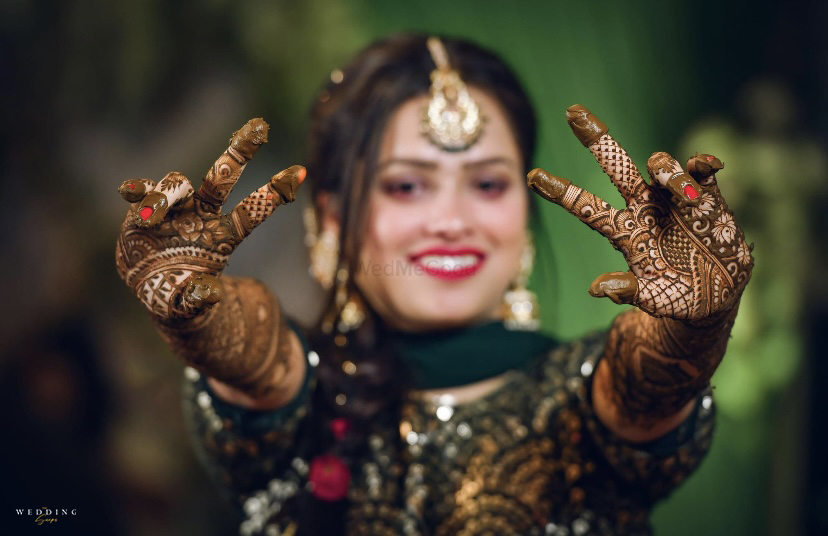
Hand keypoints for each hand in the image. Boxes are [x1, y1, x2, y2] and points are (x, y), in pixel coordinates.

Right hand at [115, 118, 304, 320]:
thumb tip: (209, 294)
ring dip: (168, 193)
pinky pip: (142, 195)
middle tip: (259, 129)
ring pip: (176, 185)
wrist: (152, 287)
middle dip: (240, 152)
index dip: (274, 193)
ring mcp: (175, 209)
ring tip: (151, 217)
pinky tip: (128, 192)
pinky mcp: (145, 210)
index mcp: (224, 234)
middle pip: (222, 179)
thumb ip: (197, 299)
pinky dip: (138, 192)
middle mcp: (202, 214)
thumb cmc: (181, 294)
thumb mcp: (189, 303)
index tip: (300, 172)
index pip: (253, 210)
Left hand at [527, 105, 752, 321]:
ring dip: (669, 172)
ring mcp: (674, 199)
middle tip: (573, 113)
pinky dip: (701, 165)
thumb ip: (628, 291)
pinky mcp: (707, 197)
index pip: (585, 206)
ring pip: (660, 166)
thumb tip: (597, 288)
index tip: (532, 176)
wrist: (717, 298)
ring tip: (684, 196)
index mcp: (623, 230)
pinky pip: (701, 171)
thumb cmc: (676, 297)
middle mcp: (644, 206)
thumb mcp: (652, 298)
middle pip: (617, 166)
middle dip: (597, 139)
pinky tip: (707, 166)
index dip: (560, 191)